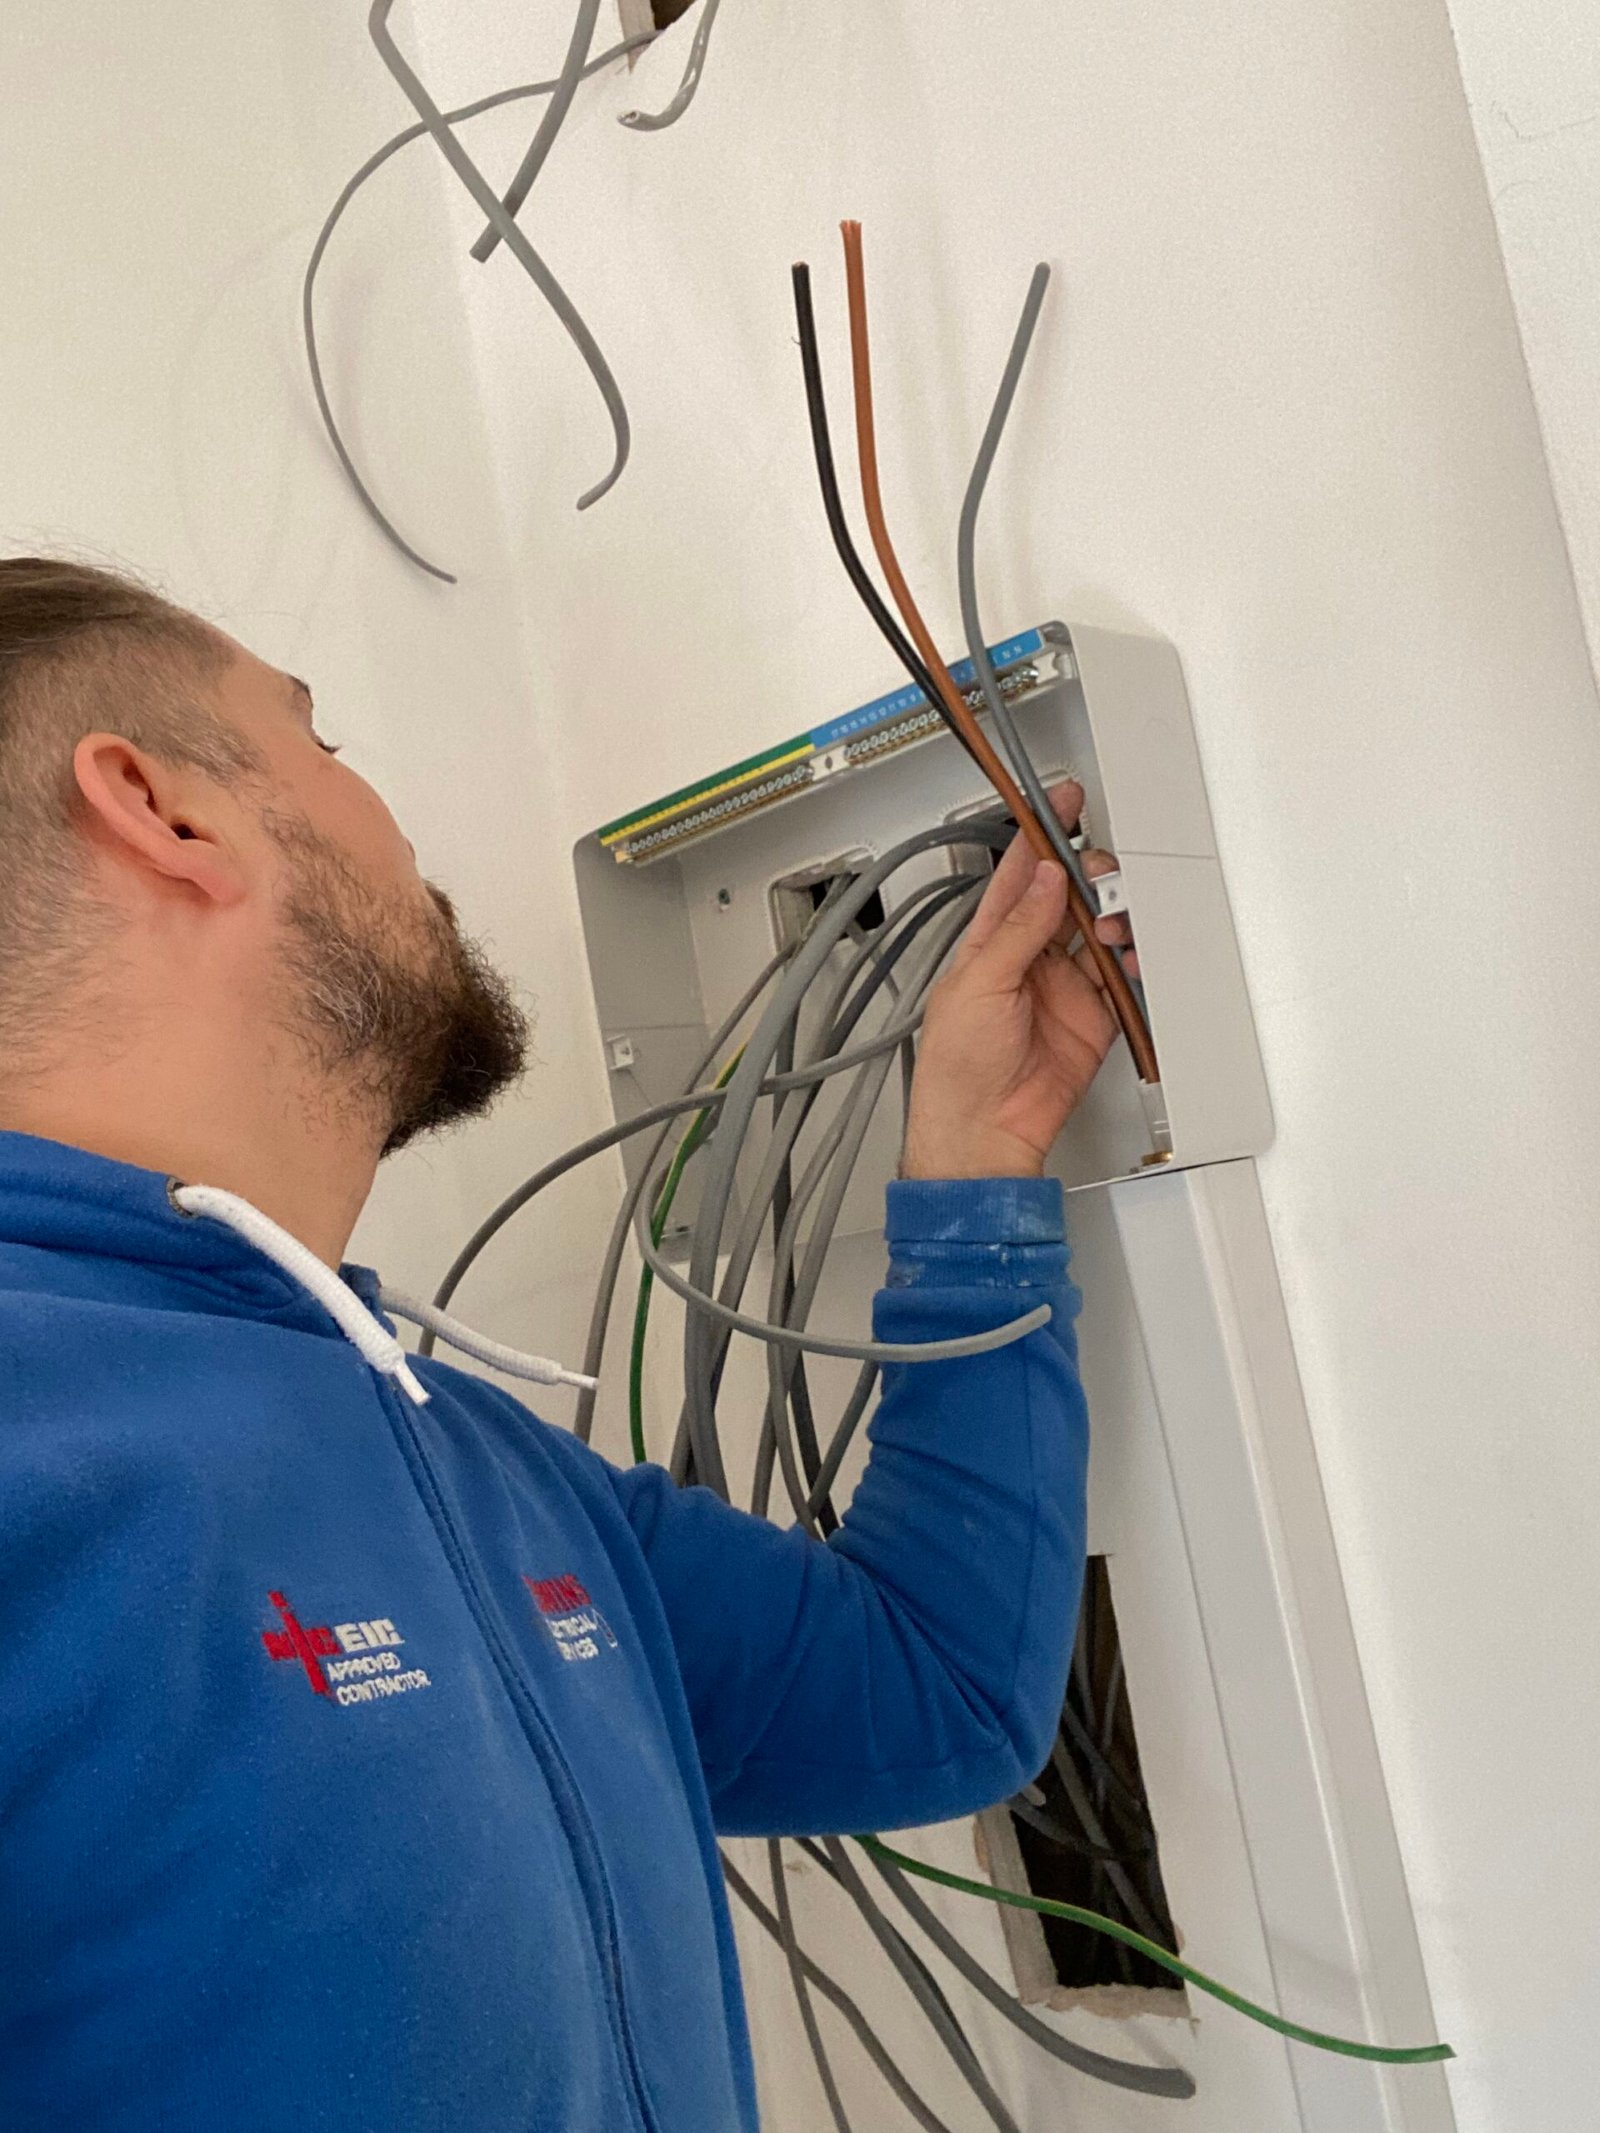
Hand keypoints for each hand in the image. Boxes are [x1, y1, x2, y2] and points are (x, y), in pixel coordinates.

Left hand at [900, 783, 1133, 1180]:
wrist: (984, 1130)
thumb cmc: (956, 1068)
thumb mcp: (980, 985)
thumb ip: (1019, 930)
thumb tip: (1045, 880)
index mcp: (990, 942)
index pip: (1021, 875)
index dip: (1044, 835)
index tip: (1064, 802)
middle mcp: (1029, 959)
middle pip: (1071, 898)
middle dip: (1092, 879)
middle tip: (1101, 881)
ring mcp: (1064, 988)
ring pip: (1102, 933)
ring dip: (1114, 919)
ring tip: (1113, 925)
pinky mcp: (1094, 1018)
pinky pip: (1124, 980)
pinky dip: (1136, 962)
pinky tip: (1134, 953)